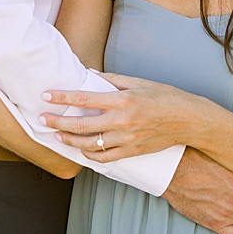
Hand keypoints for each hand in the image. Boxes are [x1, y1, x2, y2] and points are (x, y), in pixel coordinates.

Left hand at [39, 73, 204, 160]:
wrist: (189, 120)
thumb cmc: (167, 97)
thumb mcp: (141, 82)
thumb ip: (113, 79)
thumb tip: (90, 75)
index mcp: (123, 100)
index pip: (85, 98)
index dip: (63, 97)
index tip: (47, 95)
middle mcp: (122, 121)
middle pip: (81, 125)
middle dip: (57, 122)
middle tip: (43, 119)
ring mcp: (126, 139)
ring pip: (88, 144)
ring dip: (69, 140)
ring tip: (58, 134)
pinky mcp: (131, 151)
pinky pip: (103, 158)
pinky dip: (88, 155)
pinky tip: (81, 149)